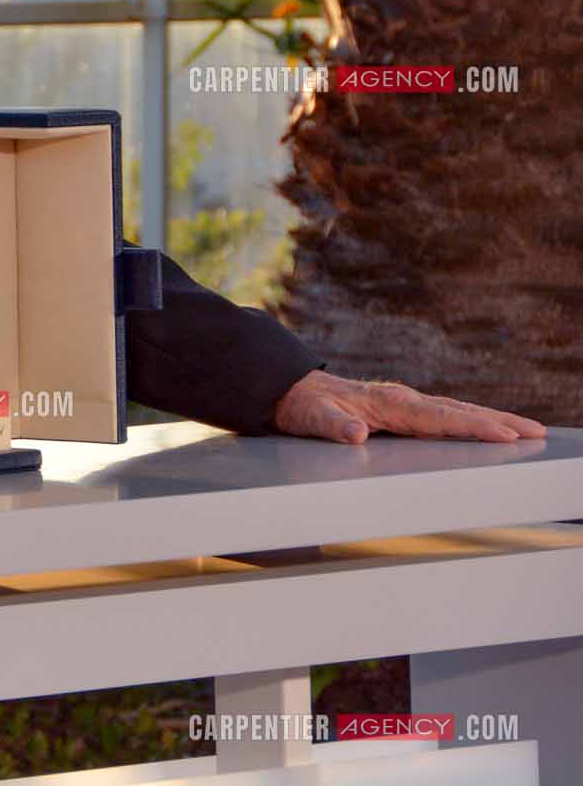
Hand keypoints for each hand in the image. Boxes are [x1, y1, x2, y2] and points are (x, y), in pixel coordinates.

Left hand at [271, 369, 547, 443]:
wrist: (289, 389)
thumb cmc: (302, 407)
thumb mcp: (311, 419)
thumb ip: (333, 426)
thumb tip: (356, 433)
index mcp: (388, 404)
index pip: (439, 418)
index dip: (473, 428)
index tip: (506, 435)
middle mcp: (401, 400)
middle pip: (458, 412)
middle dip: (498, 422)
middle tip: (537, 431)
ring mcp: (403, 403)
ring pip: (455, 411)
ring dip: (491, 420)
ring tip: (526, 429)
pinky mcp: (402, 409)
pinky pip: (444, 415)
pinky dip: (470, 420)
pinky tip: (487, 428)